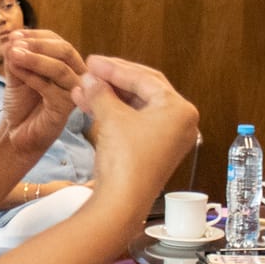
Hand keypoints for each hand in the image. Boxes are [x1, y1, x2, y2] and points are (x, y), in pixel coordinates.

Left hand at [0, 29, 87, 155]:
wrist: (16, 133)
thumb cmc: (21, 103)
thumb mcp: (16, 73)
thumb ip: (15, 56)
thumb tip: (12, 38)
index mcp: (66, 63)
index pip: (56, 41)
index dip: (35, 35)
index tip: (13, 35)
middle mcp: (76, 75)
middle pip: (65, 50)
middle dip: (38, 44)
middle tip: (14, 43)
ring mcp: (74, 92)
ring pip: (60, 68)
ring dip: (34, 58)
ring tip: (13, 54)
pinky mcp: (66, 108)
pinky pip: (51, 88)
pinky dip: (32, 76)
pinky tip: (16, 72)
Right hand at [69, 55, 197, 213]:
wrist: (121, 202)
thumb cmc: (125, 161)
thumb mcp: (111, 117)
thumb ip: (101, 91)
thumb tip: (90, 78)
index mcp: (180, 109)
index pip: (145, 78)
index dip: (114, 68)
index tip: (93, 62)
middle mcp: (180, 122)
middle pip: (143, 90)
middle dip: (113, 80)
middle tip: (91, 70)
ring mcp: (169, 137)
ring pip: (136, 107)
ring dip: (109, 97)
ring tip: (84, 89)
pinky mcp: (155, 150)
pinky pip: (134, 123)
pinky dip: (114, 114)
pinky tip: (90, 106)